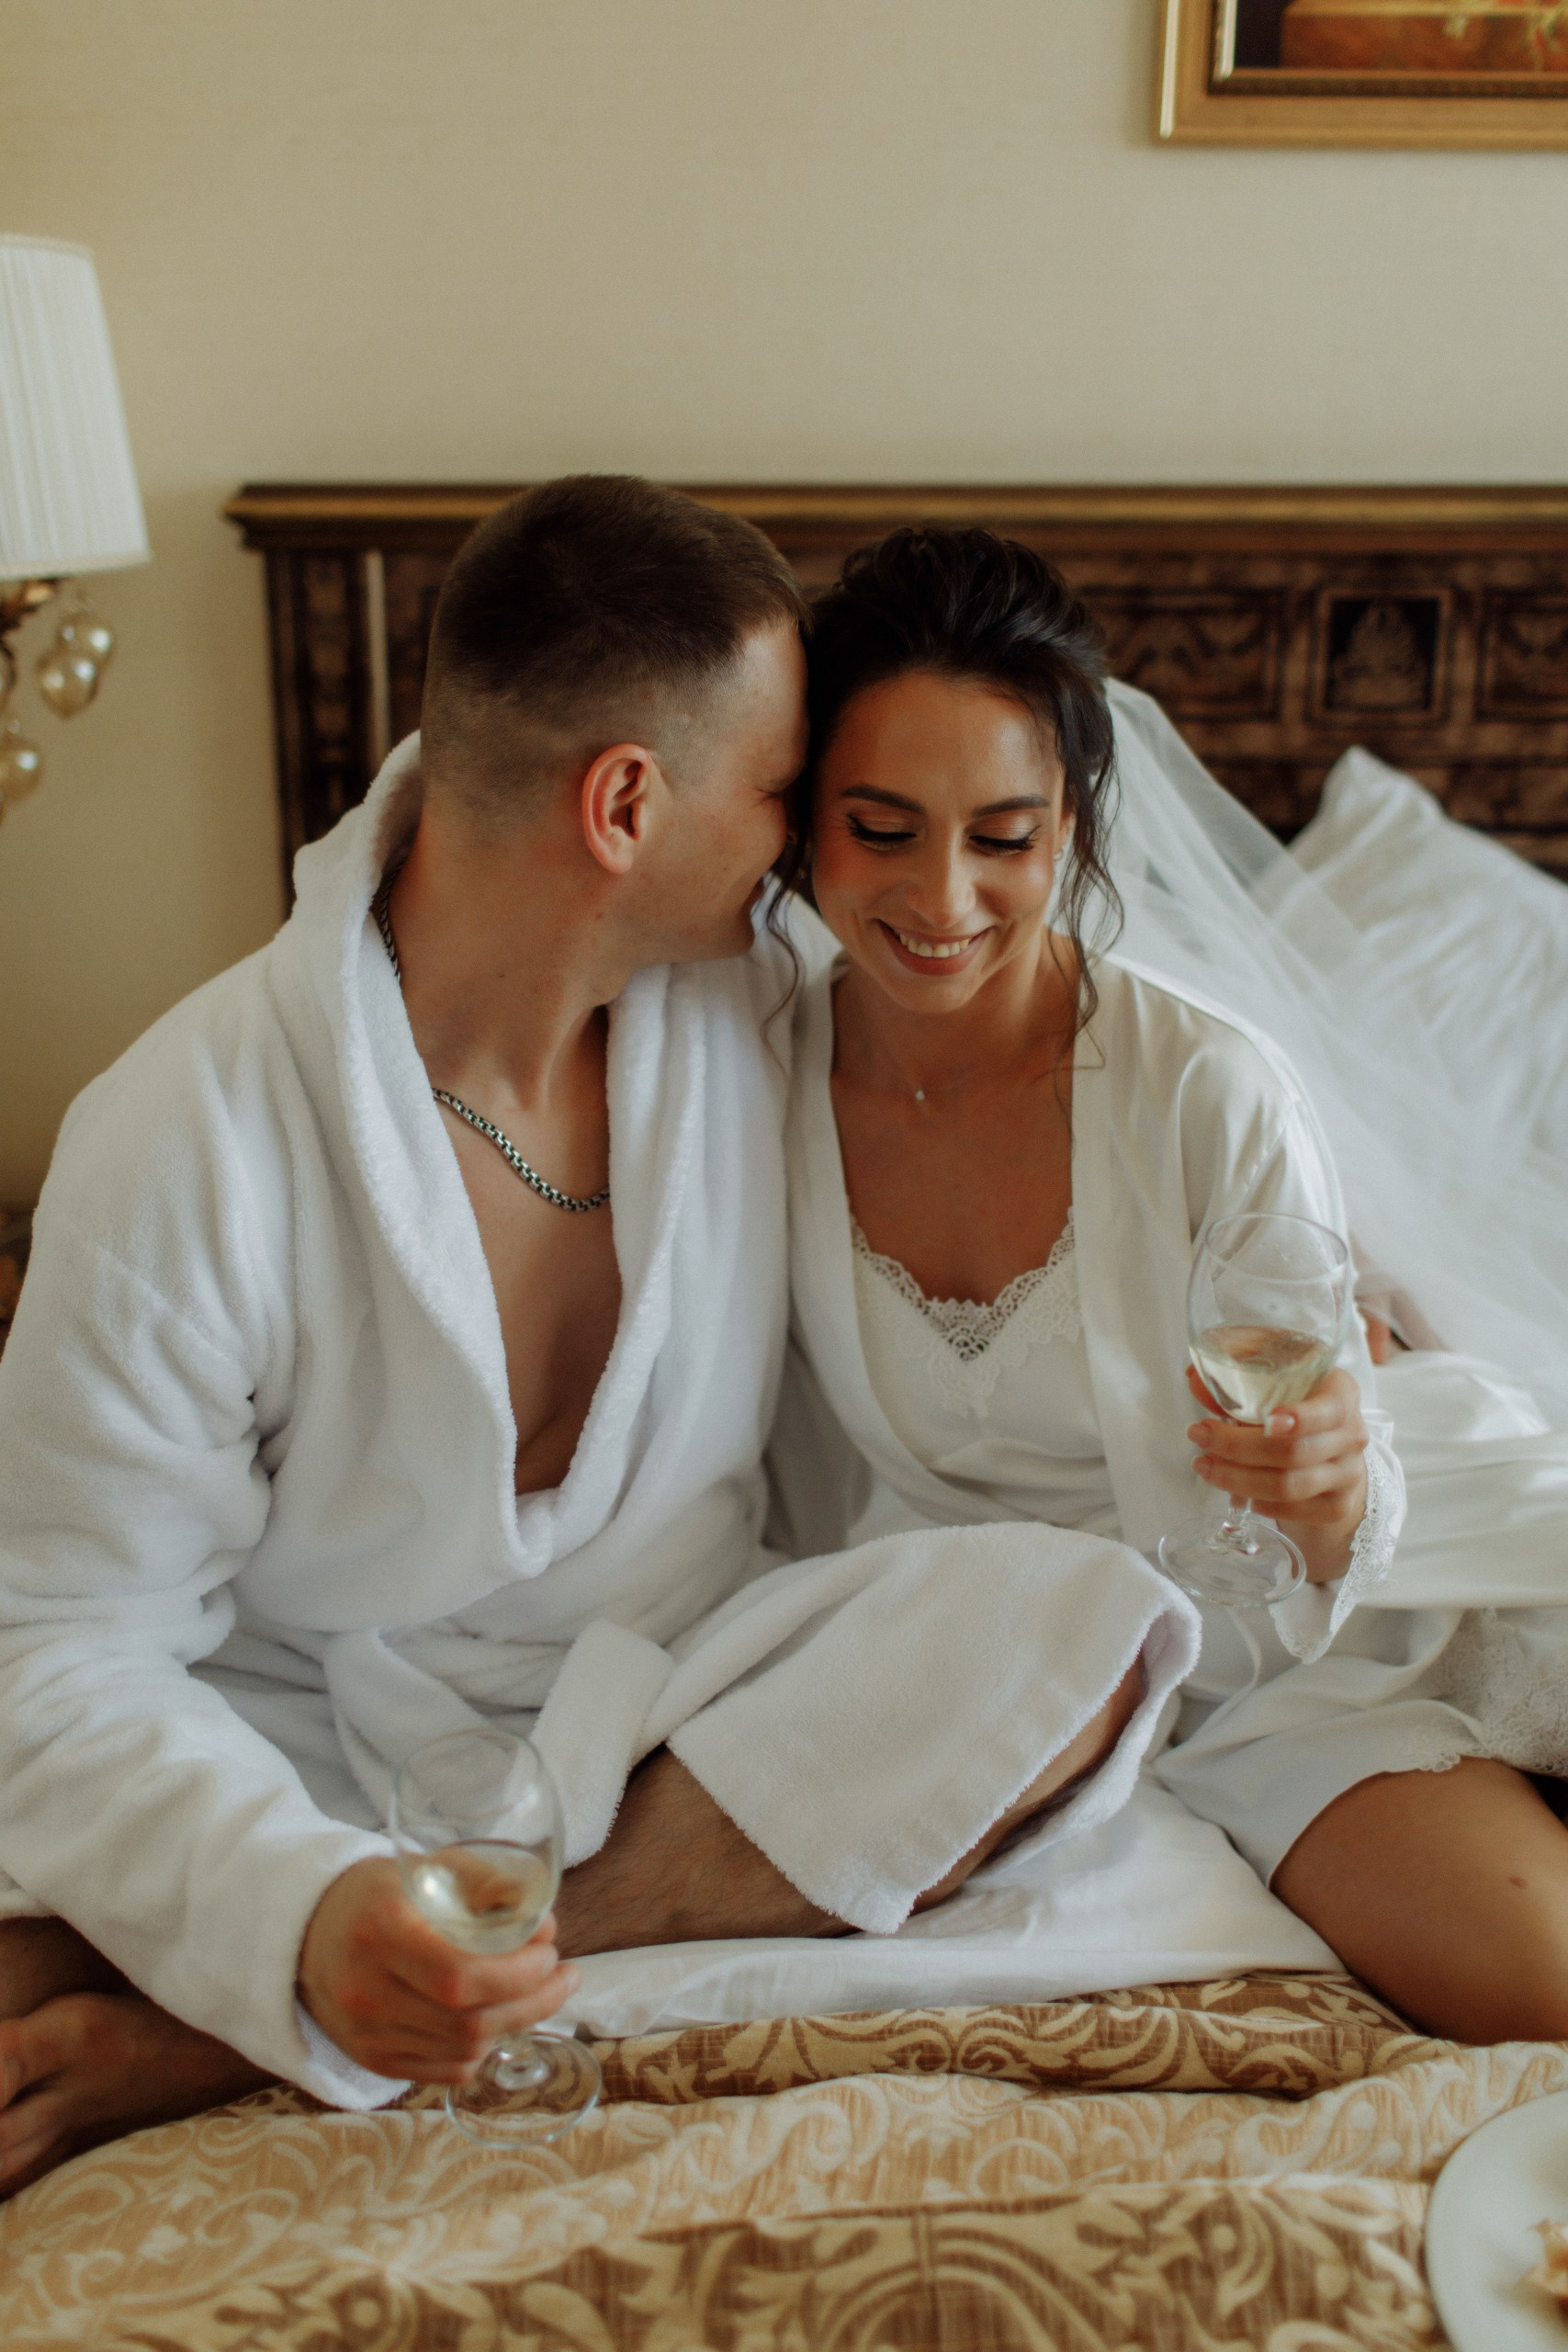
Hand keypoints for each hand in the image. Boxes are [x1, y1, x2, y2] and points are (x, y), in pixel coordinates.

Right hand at [298, 1856, 580, 2081]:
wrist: (305, 1933)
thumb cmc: (375, 1893)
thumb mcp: (424, 1867)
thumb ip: (482, 1881)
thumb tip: (540, 1916)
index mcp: (380, 1932)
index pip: (458, 1976)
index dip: (517, 1972)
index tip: (549, 1949)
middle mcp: (368, 1992)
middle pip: (468, 2021)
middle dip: (533, 2000)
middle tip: (564, 1974)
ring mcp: (366, 2035)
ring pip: (462, 2052)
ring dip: (516, 2025)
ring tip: (542, 1994)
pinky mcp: (372, 2060)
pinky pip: (444, 2071)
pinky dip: (481, 2049)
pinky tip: (497, 2020)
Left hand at [1185, 1363, 1368, 1584]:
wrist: (1333, 1442)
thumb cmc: (1298, 1400)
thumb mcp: (1275, 1377)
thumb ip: (1238, 1375)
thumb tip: (1194, 1377)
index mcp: (1341, 1393)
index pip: (1327, 1410)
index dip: (1300, 1418)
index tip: (1267, 1422)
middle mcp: (1351, 1433)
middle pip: (1293, 1451)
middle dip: (1237, 1447)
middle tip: (1199, 1436)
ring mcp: (1347, 1473)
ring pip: (1289, 1486)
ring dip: (1238, 1479)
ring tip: (1205, 1466)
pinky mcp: (1337, 1505)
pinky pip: (1294, 1511)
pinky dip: (1261, 1504)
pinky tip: (1237, 1493)